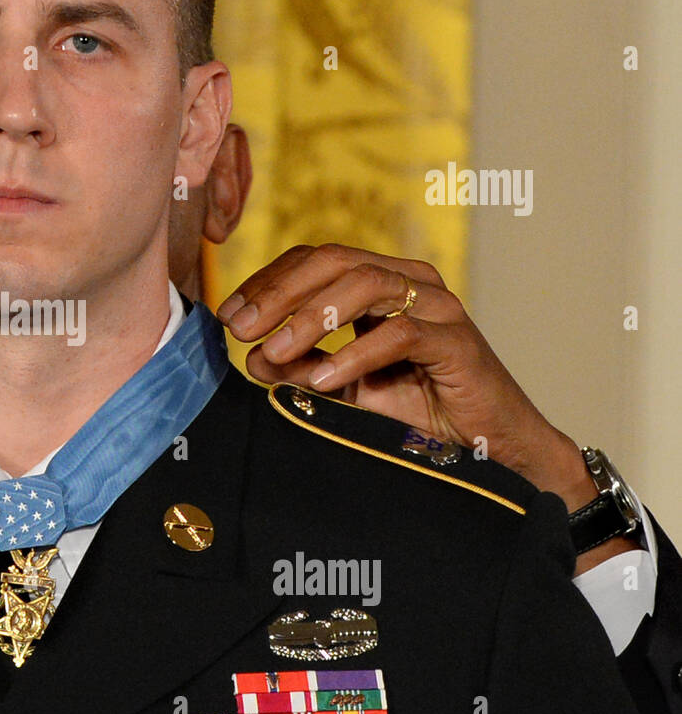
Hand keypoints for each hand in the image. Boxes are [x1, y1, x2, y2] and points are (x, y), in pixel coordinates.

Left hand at [216, 244, 628, 573]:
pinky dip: (356, 355)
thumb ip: (298, 366)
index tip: (228, 315)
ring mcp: (437, 307)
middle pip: (334, 260)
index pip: (314, 260)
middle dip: (280, 292)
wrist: (486, 453)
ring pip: (366, 285)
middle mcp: (409, 283)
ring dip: (311, 317)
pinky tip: (325, 381)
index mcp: (379, 282)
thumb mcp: (340, 387)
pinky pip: (401, 334)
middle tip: (241, 327)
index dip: (267, 281)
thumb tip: (250, 355)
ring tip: (275, 351)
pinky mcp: (458, 342)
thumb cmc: (413, 415)